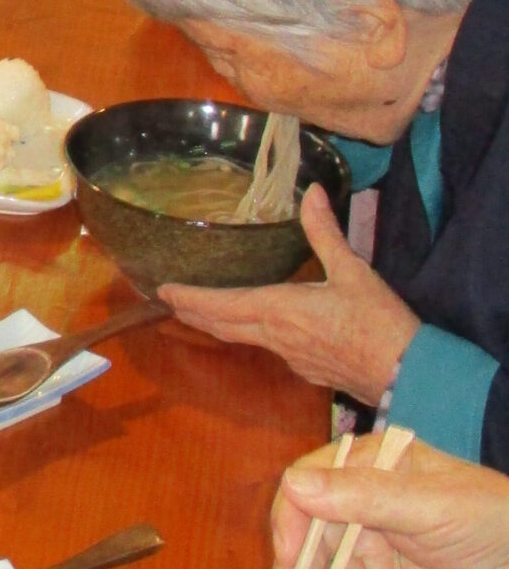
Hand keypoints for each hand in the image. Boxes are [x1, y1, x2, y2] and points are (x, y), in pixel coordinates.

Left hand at [160, 182, 419, 406]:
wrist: (405, 375)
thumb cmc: (378, 321)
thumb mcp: (353, 270)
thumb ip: (326, 233)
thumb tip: (312, 193)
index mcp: (280, 310)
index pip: (222, 304)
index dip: (191, 298)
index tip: (163, 291)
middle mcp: (276, 337)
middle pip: (223, 325)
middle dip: (194, 312)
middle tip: (170, 301)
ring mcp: (289, 357)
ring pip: (242, 339)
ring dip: (217, 325)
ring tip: (198, 313)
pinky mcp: (306, 369)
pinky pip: (267, 349)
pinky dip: (248, 335)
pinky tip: (255, 329)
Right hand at [272, 435, 508, 568]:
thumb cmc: (489, 521)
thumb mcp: (427, 504)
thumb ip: (361, 496)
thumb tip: (291, 483)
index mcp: (369, 473)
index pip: (309, 489)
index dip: (291, 521)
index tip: (289, 556)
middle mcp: (360, 514)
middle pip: (308, 543)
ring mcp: (370, 559)